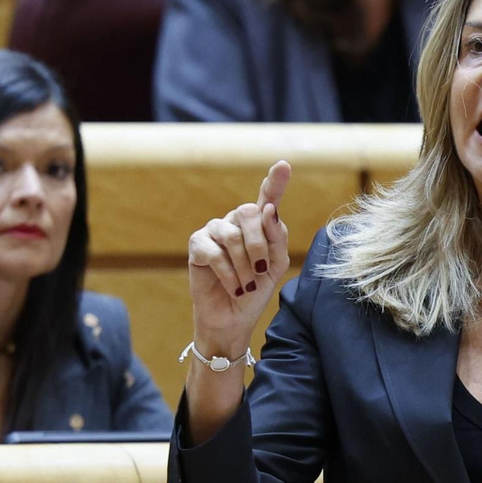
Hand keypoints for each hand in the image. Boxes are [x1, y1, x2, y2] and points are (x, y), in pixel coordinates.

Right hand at [187, 160, 290, 356]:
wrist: (233, 317)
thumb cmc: (256, 290)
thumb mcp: (276, 266)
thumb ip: (277, 239)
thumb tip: (269, 211)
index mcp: (260, 224)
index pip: (268, 197)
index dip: (276, 181)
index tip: (283, 165)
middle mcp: (236, 221)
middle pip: (249, 212)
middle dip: (259, 245)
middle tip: (260, 271)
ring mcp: (215, 230)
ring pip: (232, 236)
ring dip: (245, 266)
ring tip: (246, 284)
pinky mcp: (197, 244)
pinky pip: (216, 253)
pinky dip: (229, 274)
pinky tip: (233, 286)